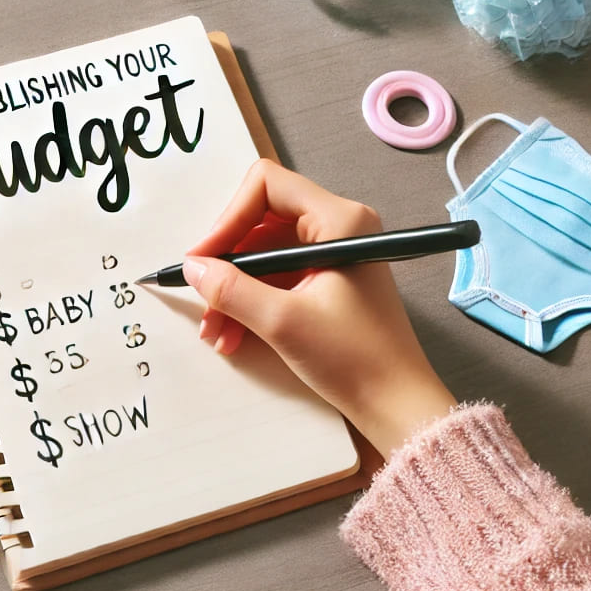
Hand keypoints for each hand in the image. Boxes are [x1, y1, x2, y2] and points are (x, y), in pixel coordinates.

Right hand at [183, 160, 455, 455]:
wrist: (396, 404)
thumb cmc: (356, 359)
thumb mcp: (283, 323)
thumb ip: (231, 290)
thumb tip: (193, 267)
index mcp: (339, 221)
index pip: (267, 186)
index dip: (228, 217)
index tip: (205, 258)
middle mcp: (338, 227)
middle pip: (260, 220)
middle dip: (227, 261)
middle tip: (202, 294)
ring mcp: (333, 254)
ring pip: (264, 254)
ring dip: (234, 289)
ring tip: (215, 330)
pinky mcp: (327, 280)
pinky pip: (277, 277)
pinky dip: (251, 301)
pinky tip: (233, 334)